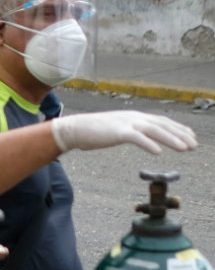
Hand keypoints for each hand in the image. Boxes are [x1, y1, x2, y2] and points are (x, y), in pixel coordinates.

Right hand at [51, 111, 196, 154]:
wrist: (74, 129)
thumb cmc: (94, 132)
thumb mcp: (118, 129)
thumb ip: (132, 131)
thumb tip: (144, 138)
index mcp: (135, 117)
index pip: (162, 121)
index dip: (179, 129)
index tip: (191, 137)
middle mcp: (134, 117)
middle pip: (163, 125)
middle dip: (181, 135)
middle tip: (194, 145)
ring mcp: (126, 123)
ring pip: (155, 130)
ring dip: (172, 140)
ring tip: (185, 149)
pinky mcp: (117, 132)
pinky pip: (137, 138)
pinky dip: (149, 144)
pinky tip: (158, 152)